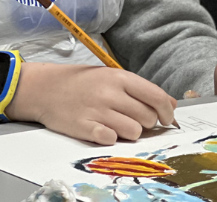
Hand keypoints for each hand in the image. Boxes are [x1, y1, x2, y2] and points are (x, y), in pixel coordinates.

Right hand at [6, 62, 176, 145]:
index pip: (156, 97)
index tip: (167, 119)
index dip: (167, 111)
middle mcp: (111, 94)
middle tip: (134, 119)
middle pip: (147, 117)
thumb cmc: (83, 83)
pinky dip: (111, 138)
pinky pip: (111, 140)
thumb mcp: (114, 77)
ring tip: (119, 125)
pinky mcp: (84, 127)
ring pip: (134, 131)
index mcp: (121, 78)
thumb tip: (170, 104)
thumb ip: (142, 90)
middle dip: (147, 122)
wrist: (45, 88)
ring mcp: (97, 111)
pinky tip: (104, 130)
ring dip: (131, 132)